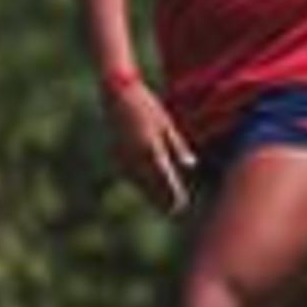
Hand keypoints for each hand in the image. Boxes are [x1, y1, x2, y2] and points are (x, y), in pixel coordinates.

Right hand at [98, 74, 193, 215]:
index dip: (172, 194)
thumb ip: (177, 146)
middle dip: (161, 199)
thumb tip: (190, 165)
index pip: (164, 178)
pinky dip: (139, 182)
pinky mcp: (116, 153)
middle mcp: (135, 155)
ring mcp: (122, 155)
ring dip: (149, 194)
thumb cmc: (147, 106)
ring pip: (138, 181)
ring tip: (163, 205)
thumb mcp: (166, 124)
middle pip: (150, 184)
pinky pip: (129, 173)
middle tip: (174, 213)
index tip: (180, 207)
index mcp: (151, 148)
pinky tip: (146, 189)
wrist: (117, 94)